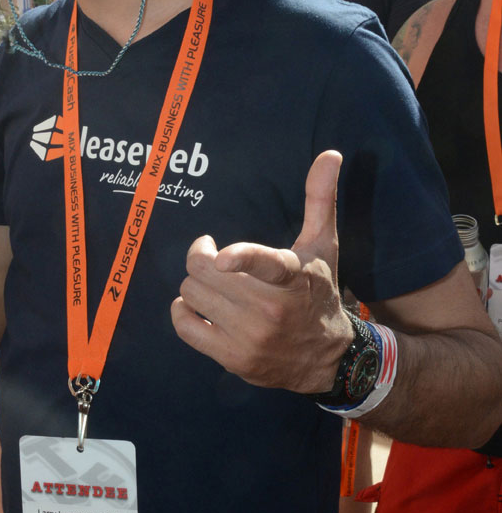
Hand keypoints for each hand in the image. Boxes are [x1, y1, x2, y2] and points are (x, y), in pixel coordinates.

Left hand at [171, 151, 352, 392]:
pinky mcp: (233, 359)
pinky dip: (183, 311)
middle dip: (203, 259)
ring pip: (191, 293)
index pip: (265, 264)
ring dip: (196, 285)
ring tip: (215, 284)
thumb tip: (330, 153)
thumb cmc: (318, 292)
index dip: (240, 258)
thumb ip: (320, 199)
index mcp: (291, 277)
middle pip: (203, 270)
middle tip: (215, 259)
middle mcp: (270, 310)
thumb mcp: (323, 246)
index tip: (221, 256)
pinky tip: (201, 307)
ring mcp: (250, 337)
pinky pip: (184, 325)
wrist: (328, 358)